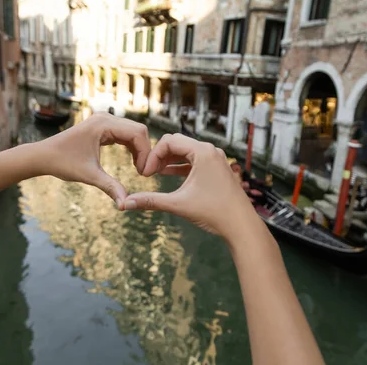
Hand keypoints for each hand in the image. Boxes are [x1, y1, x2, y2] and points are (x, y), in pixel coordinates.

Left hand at [37, 113, 150, 205]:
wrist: (44, 156)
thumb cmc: (63, 163)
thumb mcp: (89, 176)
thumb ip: (110, 187)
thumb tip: (125, 205)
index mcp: (103, 124)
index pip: (138, 133)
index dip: (146, 153)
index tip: (144, 174)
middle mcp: (105, 117)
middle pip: (139, 130)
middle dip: (145, 151)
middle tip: (144, 173)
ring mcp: (104, 120)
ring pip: (134, 131)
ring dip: (140, 150)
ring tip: (139, 170)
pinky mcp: (103, 126)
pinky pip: (125, 134)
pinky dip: (132, 147)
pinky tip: (133, 163)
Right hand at [122, 133, 258, 240]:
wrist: (241, 226)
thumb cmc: (214, 212)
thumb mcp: (178, 204)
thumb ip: (150, 201)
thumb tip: (125, 204)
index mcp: (203, 152)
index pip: (169, 141)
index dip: (153, 155)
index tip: (145, 174)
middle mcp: (211, 151)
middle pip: (177, 143)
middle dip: (159, 155)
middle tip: (147, 172)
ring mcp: (216, 159)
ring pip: (186, 152)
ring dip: (169, 160)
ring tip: (155, 173)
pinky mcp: (217, 169)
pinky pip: (194, 160)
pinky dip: (180, 166)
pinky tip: (168, 174)